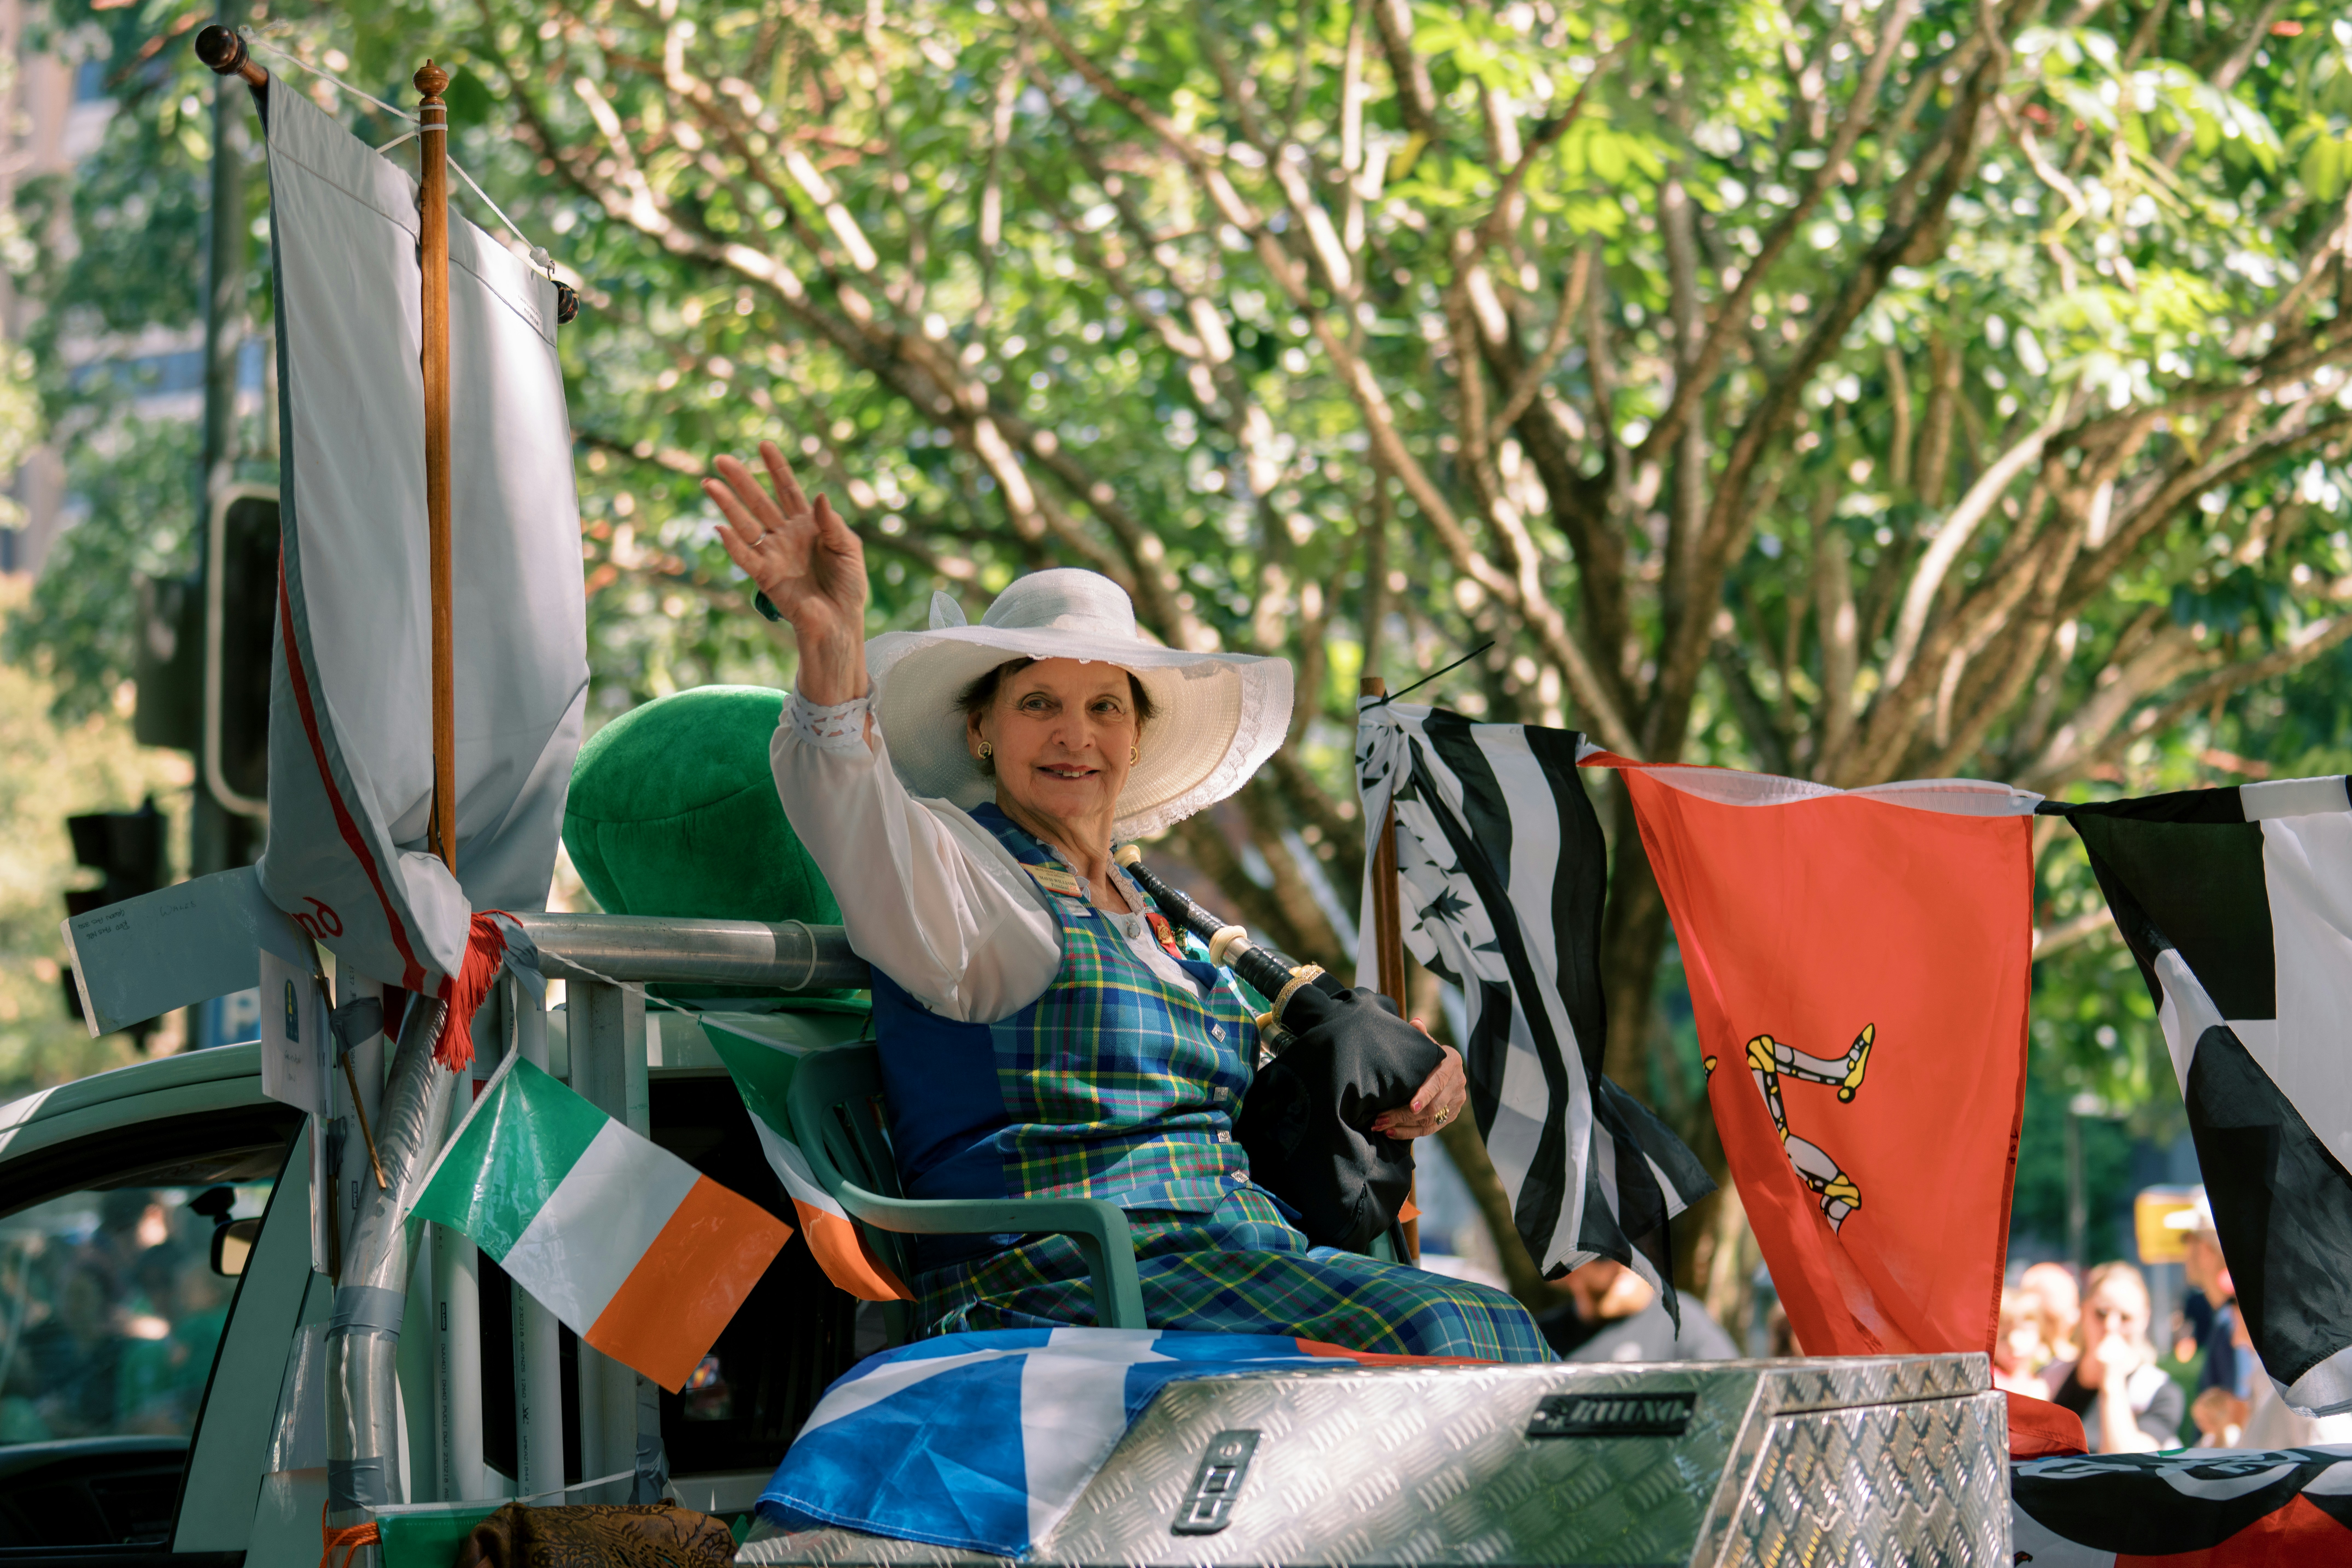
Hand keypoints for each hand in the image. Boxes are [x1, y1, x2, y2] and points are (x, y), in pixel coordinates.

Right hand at [704, 442, 867, 699]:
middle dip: (742, 479)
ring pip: (745, 524)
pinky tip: (720, 527)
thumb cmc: (848, 586)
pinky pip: (746, 557)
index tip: (764, 444)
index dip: (776, 468)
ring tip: (709, 483)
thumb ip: (833, 523)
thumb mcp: (850, 549)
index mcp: (807, 525)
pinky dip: (733, 544)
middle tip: (721, 459)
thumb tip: (819, 497)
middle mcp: (785, 535)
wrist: (841, 621)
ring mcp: (773, 554)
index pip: (787, 490)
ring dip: (728, 505)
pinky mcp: (765, 576)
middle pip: (759, 501)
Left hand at [1370, 1035, 1466, 1139]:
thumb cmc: (1429, 1054)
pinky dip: (1410, 1132)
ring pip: (1430, 1120)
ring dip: (1404, 1126)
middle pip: (1433, 1106)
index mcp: (1452, 1063)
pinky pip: (1431, 1129)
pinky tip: (1391, 1133)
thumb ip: (1421, 1035)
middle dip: (1405, 1114)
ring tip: (1381, 1126)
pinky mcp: (1451, 1115)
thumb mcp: (1427, 1043)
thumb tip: (1415, 1021)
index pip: (1439, 1082)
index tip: (1410, 1106)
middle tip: (1381, 1119)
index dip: (1425, 1095)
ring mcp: (1457, 1102)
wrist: (1446, 1068)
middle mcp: (1458, 1084)